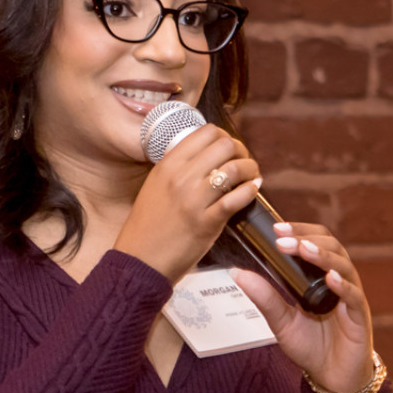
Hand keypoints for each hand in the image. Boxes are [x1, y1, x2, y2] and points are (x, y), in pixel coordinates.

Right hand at [115, 124, 260, 283]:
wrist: (140, 260)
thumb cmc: (148, 226)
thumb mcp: (155, 186)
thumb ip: (176, 168)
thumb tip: (204, 155)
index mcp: (168, 165)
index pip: (207, 132)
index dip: (226, 136)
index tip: (230, 149)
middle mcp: (181, 177)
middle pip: (226, 145)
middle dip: (241, 151)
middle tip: (244, 163)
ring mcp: (194, 200)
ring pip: (235, 168)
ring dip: (250, 170)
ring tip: (252, 177)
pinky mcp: (206, 223)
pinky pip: (237, 198)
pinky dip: (250, 191)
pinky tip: (252, 191)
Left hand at [231, 221, 374, 392]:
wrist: (332, 378)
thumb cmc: (311, 346)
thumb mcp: (281, 321)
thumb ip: (264, 297)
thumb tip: (237, 273)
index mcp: (319, 277)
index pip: (314, 242)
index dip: (299, 231)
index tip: (277, 228)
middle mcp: (338, 280)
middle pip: (331, 246)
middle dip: (307, 238)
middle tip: (284, 238)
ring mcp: (350, 296)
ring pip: (343, 265)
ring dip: (323, 255)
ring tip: (305, 249)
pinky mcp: (359, 315)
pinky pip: (353, 295)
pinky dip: (342, 285)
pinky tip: (329, 278)